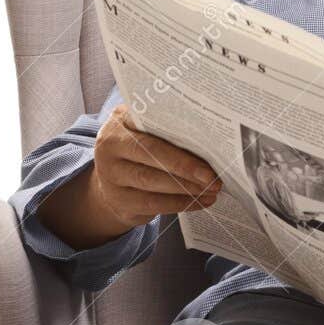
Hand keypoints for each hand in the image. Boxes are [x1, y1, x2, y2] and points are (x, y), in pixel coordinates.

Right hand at [90, 104, 221, 225]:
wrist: (113, 182)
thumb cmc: (140, 151)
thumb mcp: (147, 132)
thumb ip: (169, 129)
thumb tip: (211, 140)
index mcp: (121, 120)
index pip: (151, 121)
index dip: (179, 131)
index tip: (207, 140)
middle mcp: (110, 145)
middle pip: (152, 153)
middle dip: (186, 166)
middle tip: (213, 176)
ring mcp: (110, 174)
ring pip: (151, 181)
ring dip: (186, 187)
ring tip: (211, 190)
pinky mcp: (118, 200)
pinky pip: (152, 203)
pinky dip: (180, 203)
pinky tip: (200, 202)